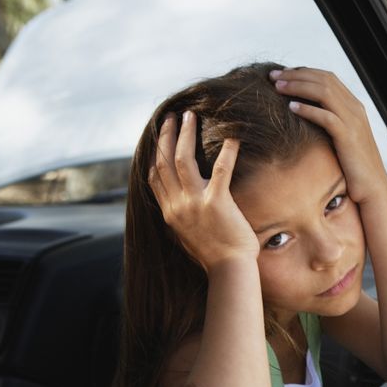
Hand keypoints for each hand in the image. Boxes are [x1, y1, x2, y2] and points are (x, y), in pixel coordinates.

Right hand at [148, 112, 259, 271]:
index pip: (154, 176)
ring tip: (192, 116)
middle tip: (173, 117)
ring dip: (186, 134)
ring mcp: (195, 203)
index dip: (156, 152)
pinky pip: (220, 170)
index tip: (161, 135)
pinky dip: (226, 151)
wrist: (229, 270)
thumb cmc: (214, 256)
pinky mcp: (217, 203)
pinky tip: (233, 137)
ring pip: (183, 160)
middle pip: (164, 161)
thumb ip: (179, 219)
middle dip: (168, 136)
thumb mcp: (186, 237)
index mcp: (169, 213)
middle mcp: (177, 205)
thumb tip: (175, 209)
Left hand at [269, 68, 386, 205]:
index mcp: (353, 106)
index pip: (327, 77)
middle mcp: (355, 109)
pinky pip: (327, 117)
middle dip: (296, 75)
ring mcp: (353, 122)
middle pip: (323, 80)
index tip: (281, 74)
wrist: (373, 187)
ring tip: (277, 87)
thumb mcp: (342, 139)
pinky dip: (308, 110)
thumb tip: (306, 116)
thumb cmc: (353, 167)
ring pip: (324, 92)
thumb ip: (330, 123)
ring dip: (298, 87)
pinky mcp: (349, 138)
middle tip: (272, 75)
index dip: (303, 72)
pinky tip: (291, 108)